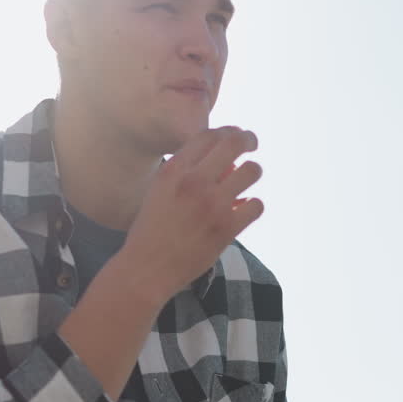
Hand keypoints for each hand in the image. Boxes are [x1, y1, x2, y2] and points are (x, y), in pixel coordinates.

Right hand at [117, 126, 263, 303]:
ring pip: (252, 172)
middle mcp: (194, 182)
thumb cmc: (151, 230)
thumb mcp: (158, 190)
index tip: (233, 135)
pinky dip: (253, 205)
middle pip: (234, 143)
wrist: (146, 269)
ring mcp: (212, 204)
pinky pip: (256, 205)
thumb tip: (213, 157)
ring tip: (249, 178)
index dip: (226, 131)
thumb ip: (183, 171)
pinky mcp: (227, 227)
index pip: (209, 135)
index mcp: (174, 170)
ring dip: (253, 172)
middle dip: (248, 139)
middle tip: (252, 143)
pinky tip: (245, 209)